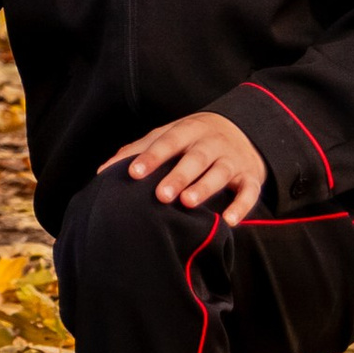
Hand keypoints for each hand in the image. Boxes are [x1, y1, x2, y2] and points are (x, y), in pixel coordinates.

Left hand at [102, 108, 268, 224]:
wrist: (243, 131)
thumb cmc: (193, 140)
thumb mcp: (169, 136)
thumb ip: (139, 150)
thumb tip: (103, 171)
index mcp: (187, 131)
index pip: (167, 142)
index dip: (150, 157)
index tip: (133, 173)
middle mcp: (211, 143)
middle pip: (194, 158)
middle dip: (178, 176)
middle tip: (160, 195)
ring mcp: (232, 159)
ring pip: (220, 172)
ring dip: (205, 187)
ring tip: (188, 202)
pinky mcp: (250, 177)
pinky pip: (249, 192)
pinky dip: (241, 206)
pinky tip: (230, 222)